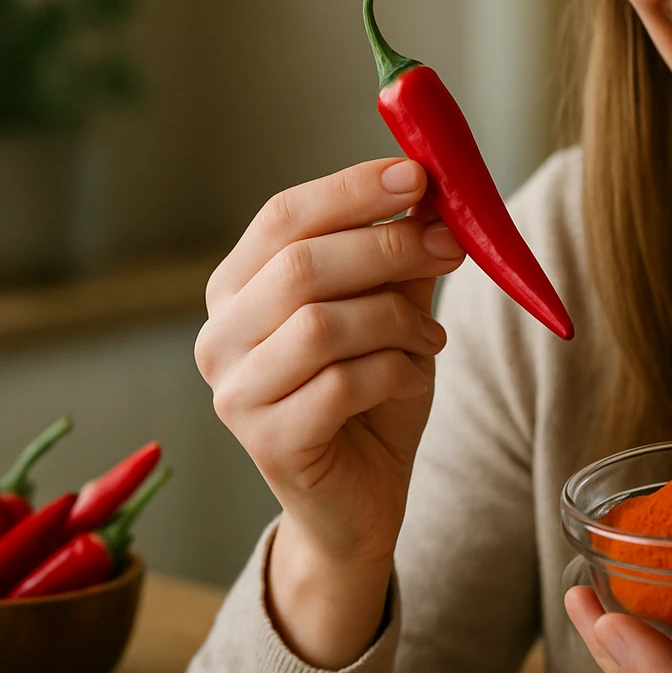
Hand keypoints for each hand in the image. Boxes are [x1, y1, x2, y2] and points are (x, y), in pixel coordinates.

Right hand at [195, 157, 465, 664]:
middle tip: (453, 245)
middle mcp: (218, 336)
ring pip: (321, 324)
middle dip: (389, 247)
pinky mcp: (267, 442)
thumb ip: (397, 253)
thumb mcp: (388, 308)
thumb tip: (428, 188)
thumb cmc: (370, 393)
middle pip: (300, 265)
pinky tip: (414, 376)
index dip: (351, 190)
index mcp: (238, 288)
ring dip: (396, 319)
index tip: (418, 175)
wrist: (361, 497)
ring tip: (431, 335)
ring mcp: (234, 393)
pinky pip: (341, 384)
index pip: (283, 216)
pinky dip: (395, 371)